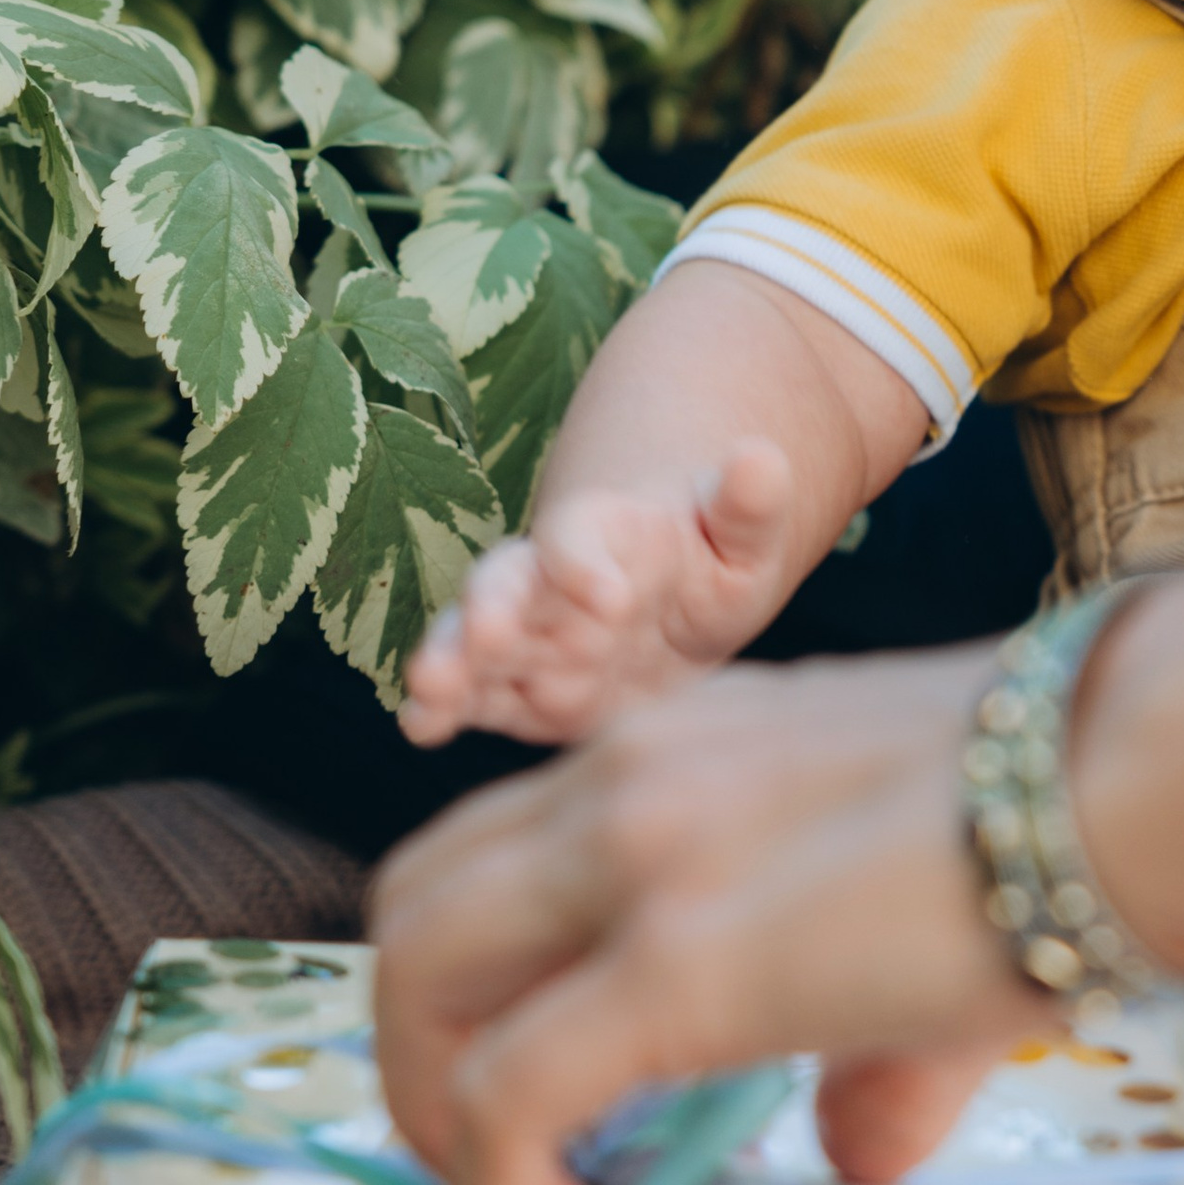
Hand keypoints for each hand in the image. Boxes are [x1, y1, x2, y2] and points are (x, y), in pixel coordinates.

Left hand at [372, 647, 1034, 1184]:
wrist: (1148, 770)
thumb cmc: (1081, 815)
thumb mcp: (928, 906)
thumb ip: (871, 1042)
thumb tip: (859, 1151)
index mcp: (684, 745)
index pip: (501, 849)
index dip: (481, 983)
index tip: (525, 1086)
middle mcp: (630, 776)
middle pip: (418, 909)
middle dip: (420, 1052)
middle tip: (489, 1160)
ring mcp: (639, 856)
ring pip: (418, 979)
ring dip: (434, 1112)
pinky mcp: (674, 961)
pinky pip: (507, 1089)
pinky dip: (497, 1177)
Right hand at [400, 440, 800, 747]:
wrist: (681, 607)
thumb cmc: (711, 561)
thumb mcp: (743, 537)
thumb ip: (746, 506)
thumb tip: (763, 458)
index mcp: (606, 536)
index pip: (579, 537)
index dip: (586, 562)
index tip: (609, 597)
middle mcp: (549, 581)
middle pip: (507, 586)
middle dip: (491, 610)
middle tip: (484, 634)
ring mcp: (525, 636)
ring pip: (474, 644)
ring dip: (450, 661)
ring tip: (429, 687)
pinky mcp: (514, 688)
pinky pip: (471, 695)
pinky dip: (442, 708)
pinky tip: (420, 725)